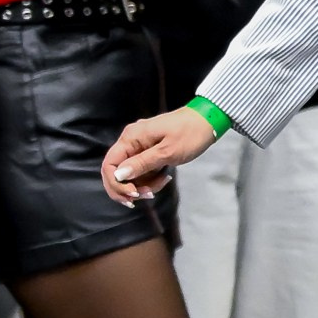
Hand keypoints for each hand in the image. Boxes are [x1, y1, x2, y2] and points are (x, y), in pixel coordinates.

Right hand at [102, 105, 217, 202]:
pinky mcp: (149, 153)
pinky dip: (151, 179)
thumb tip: (119, 175)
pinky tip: (166, 177)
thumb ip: (141, 163)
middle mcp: (130, 142)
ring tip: (163, 182)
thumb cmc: (190, 133)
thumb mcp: (167, 151)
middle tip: (148, 195)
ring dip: (143, 185)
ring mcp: (139, 147)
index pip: (109, 165)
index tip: (134, 194)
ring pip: (131, 174)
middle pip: (117, 172)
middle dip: (129, 188)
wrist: (208, 121)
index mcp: (130, 138)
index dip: (116, 183)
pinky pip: (142, 171)